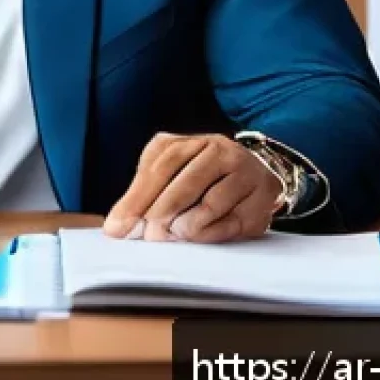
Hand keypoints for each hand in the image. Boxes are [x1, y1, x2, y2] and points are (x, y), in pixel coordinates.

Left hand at [102, 131, 284, 243]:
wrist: (256, 172)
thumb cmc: (202, 174)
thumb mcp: (171, 171)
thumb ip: (145, 191)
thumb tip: (117, 224)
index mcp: (192, 141)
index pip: (161, 165)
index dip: (138, 197)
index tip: (119, 226)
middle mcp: (220, 150)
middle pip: (186, 181)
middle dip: (161, 212)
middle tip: (148, 236)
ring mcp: (245, 173)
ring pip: (212, 201)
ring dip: (188, 224)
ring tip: (173, 234)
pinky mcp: (262, 198)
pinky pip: (234, 221)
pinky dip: (212, 233)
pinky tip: (197, 237)